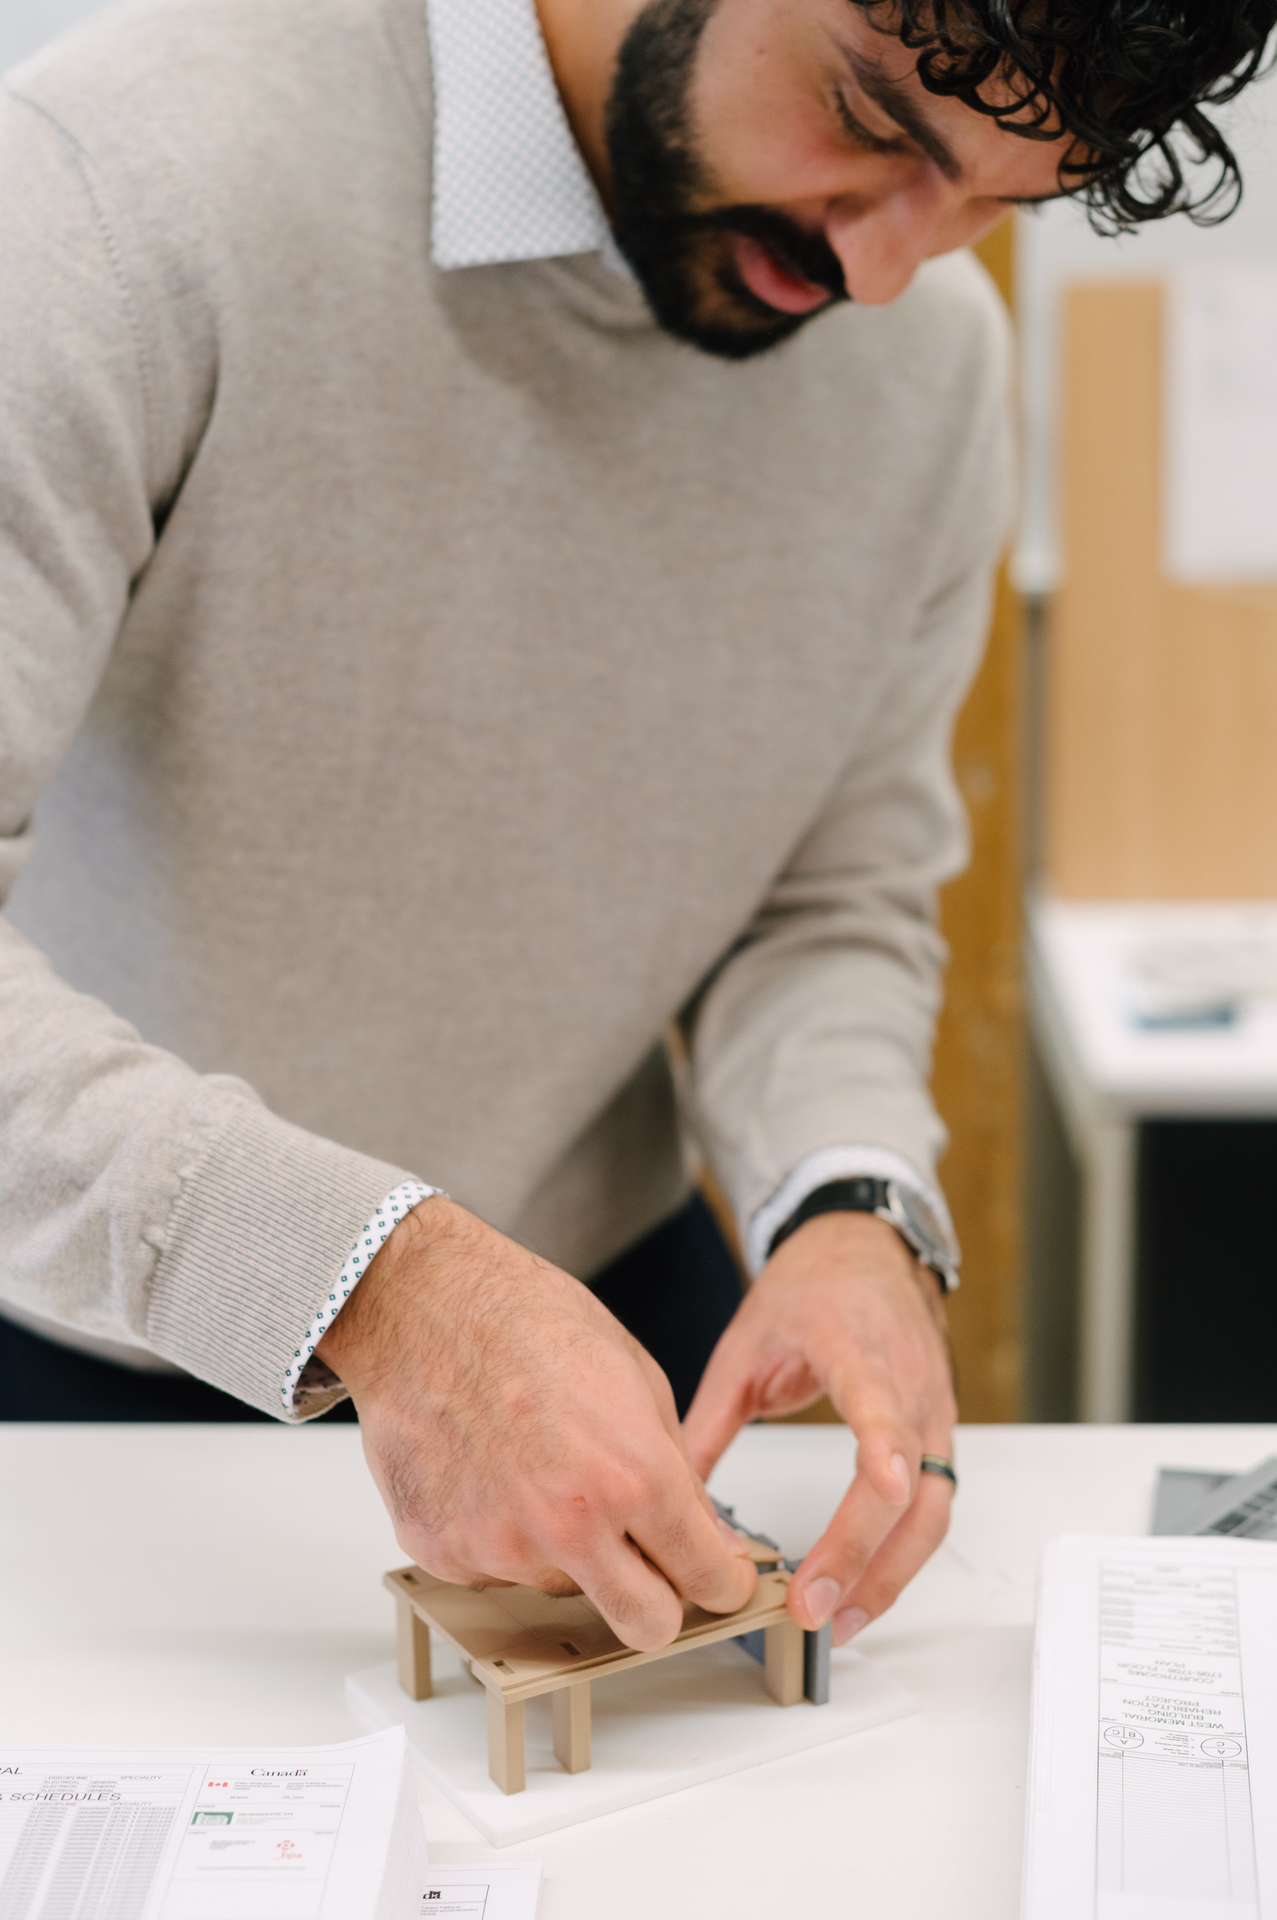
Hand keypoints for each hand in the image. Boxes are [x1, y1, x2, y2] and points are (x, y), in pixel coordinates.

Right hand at [316, 1197, 755, 1649]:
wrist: (422, 1305)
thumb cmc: (523, 1320)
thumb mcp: (638, 1378)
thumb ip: (678, 1472)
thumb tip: (706, 1534)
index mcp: (633, 1478)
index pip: (707, 1579)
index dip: (720, 1579)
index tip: (714, 1575)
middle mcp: (569, 1526)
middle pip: (648, 1627)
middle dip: (659, 1600)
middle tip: (647, 1559)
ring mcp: (501, 1548)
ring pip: (566, 1589)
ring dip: (568, 1551)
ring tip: (539, 1468)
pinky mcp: (444, 1554)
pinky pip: (498, 1570)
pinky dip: (502, 1535)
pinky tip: (491, 1471)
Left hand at [682, 1211, 955, 1643]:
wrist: (866, 1249)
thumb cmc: (812, 1288)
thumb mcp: (745, 1346)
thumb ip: (709, 1424)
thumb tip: (670, 1497)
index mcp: (856, 1347)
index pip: (881, 1405)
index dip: (883, 1452)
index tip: (878, 1492)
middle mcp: (908, 1382)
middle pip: (911, 1485)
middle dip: (865, 1555)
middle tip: (814, 1608)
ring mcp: (932, 1409)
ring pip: (932, 1510)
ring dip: (889, 1573)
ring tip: (836, 1620)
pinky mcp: (938, 1432)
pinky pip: (933, 1508)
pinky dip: (902, 1556)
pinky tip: (864, 1590)